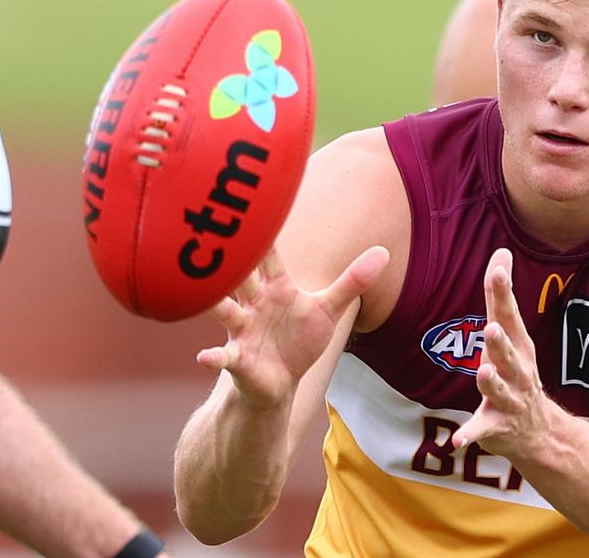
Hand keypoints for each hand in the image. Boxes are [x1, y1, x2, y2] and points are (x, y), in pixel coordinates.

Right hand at [196, 245, 388, 409]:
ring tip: (204, 294)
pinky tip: (205, 357)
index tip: (250, 205)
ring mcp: (243, 329)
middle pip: (239, 275)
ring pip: (223, 310)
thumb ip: (352, 281)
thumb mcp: (329, 309)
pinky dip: (214, 356)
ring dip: (214, 302)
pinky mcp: (238, 358)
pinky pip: (223, 355)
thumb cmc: (300, 340)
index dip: (260, 232)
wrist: (281, 383)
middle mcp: (254, 303)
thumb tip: (384, 252)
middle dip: (229, 258)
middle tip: (213, 235)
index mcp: (276, 287)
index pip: (267, 255)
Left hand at [453, 248, 550, 458]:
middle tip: (492, 328)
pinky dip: (470, 436)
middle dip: (502, 342)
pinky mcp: (495, 427)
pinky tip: (456, 442)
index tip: (497, 269)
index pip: (509, 315)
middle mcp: (517, 371)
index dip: (503, 293)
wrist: (540, 433)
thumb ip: (501, 295)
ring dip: (492, 382)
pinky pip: (482, 431)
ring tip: (484, 372)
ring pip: (499, 390)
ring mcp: (509, 400)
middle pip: (509, 353)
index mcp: (518, 345)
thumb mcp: (512, 332)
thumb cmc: (517, 371)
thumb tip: (501, 250)